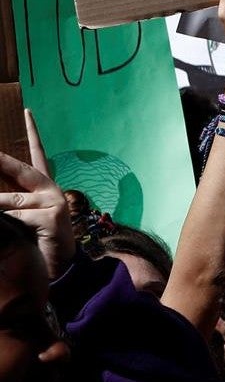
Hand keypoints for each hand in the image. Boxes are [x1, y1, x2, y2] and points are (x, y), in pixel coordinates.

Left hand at [0, 111, 76, 276]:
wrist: (60, 269)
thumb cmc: (38, 242)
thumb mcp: (21, 216)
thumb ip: (8, 200)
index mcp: (44, 186)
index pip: (37, 154)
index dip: (33, 133)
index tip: (28, 112)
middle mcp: (51, 189)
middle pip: (18, 170)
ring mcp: (52, 202)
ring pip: (7, 201)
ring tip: (10, 222)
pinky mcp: (51, 216)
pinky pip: (14, 215)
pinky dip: (6, 224)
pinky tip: (18, 231)